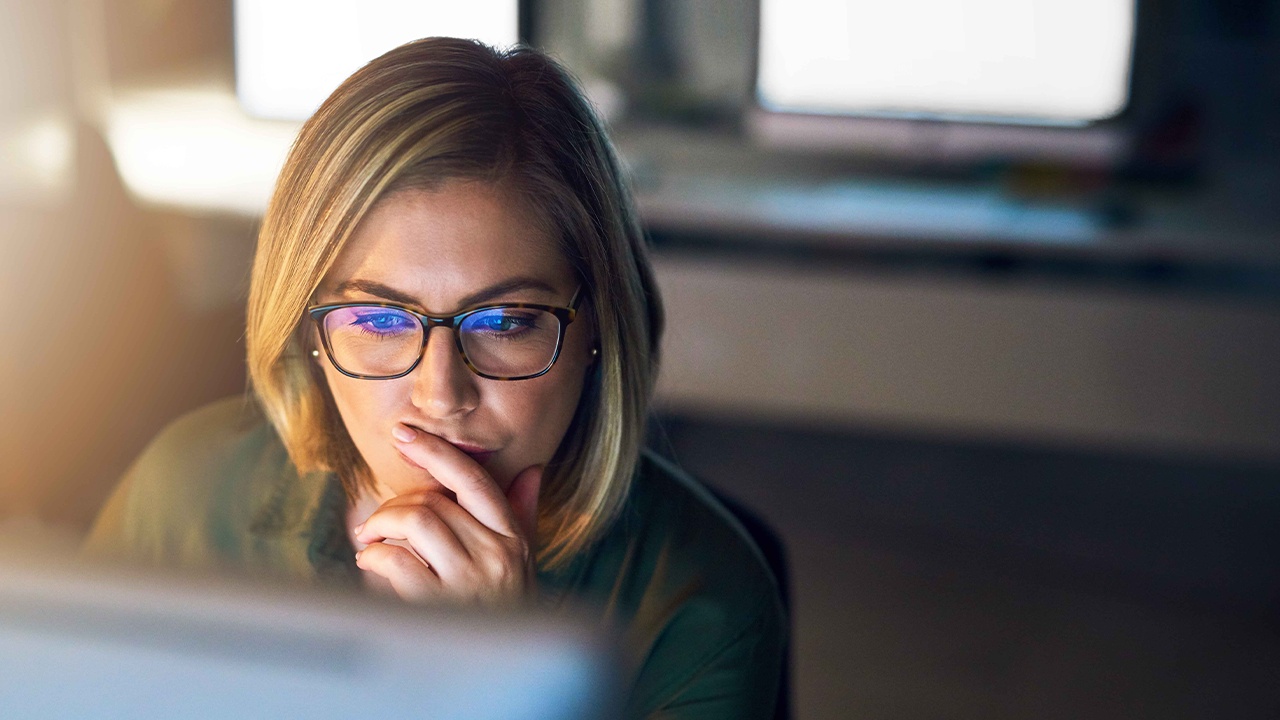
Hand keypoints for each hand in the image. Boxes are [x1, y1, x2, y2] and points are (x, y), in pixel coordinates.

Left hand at [352, 424, 542, 606]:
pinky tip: (370, 566)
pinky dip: (373, 557)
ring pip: (416, 521)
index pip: (473, 480)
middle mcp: (497, 555)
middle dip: (394, 506)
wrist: (500, 671)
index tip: (404, 434)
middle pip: (434, 501)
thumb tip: (533, 470)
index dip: (436, 451)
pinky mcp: (440, 607)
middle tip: (377, 524)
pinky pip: (396, 560)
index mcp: (513, 538)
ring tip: (370, 543)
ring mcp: (470, 581)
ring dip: (380, 526)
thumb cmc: (506, 612)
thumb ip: (524, 516)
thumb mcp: (524, 563)